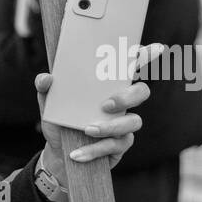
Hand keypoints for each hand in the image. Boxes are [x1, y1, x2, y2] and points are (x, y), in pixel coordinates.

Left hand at [35, 44, 158, 189]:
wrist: (58, 153)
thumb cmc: (60, 120)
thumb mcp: (48, 102)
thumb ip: (45, 87)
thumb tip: (46, 78)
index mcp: (106, 85)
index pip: (130, 66)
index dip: (146, 56)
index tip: (157, 47)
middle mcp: (121, 102)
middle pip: (141, 92)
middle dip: (128, 96)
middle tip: (106, 104)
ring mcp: (124, 124)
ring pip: (133, 122)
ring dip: (110, 126)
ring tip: (87, 130)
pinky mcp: (120, 145)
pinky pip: (116, 146)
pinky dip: (96, 149)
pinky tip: (78, 153)